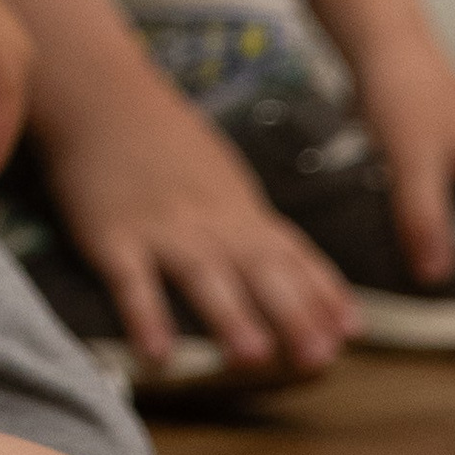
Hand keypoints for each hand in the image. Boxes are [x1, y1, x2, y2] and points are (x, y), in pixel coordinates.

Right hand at [34, 67, 360, 375]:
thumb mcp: (225, 181)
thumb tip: (302, 274)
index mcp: (239, 211)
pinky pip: (131, 280)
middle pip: (258, 268)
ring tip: (252, 357)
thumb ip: (258, 228)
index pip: (291, 254)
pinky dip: (145, 315)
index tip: (350, 333)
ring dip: (230, 315)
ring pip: (202, 274)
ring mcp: (161, 229)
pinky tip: (157, 352)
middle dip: (291, 313)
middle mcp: (210, 221)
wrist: (103, 97)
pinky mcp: (113, 236)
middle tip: (317, 357)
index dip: (321, 294)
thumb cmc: (168, 145)